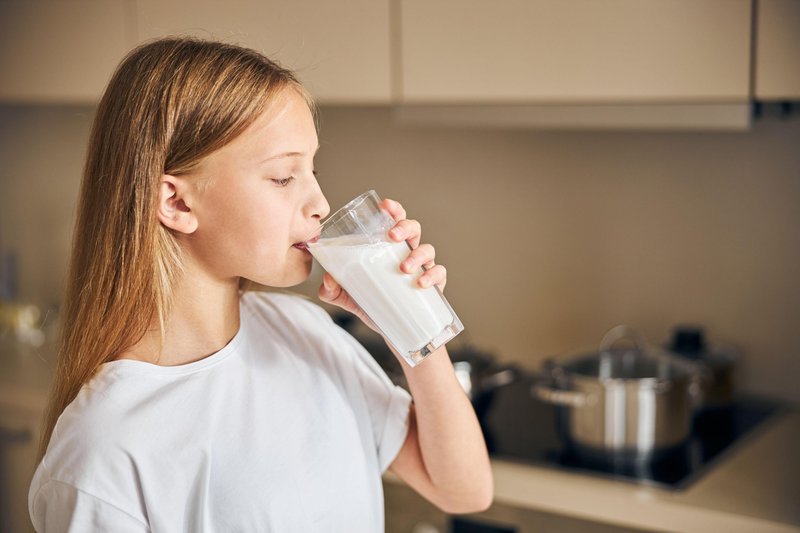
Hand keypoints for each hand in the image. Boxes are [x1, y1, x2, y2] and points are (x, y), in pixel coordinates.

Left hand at [318, 198, 447, 332]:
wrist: (390, 333)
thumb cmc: (371, 305)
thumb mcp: (347, 297)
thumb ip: (331, 290)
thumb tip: (327, 279)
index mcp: (389, 248)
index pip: (394, 220)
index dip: (393, 210)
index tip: (385, 205)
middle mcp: (408, 253)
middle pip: (414, 229)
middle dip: (405, 227)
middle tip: (392, 237)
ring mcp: (423, 268)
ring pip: (428, 249)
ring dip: (417, 254)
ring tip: (403, 268)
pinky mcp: (434, 287)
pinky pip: (440, 273)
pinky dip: (433, 275)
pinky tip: (421, 282)